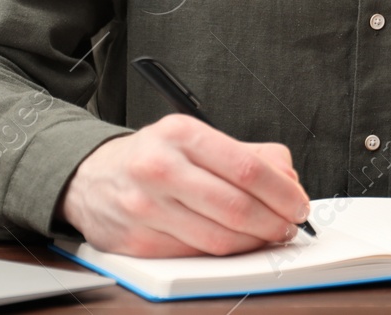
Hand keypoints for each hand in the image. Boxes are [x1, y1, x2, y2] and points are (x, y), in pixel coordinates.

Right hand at [54, 114, 309, 256]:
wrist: (91, 178)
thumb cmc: (154, 156)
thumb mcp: (196, 137)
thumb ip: (249, 153)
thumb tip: (289, 180)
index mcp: (181, 134)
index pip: (247, 168)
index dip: (283, 192)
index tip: (299, 203)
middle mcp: (160, 169)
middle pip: (236, 207)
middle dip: (275, 222)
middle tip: (289, 225)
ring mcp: (147, 209)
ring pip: (219, 239)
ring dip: (254, 242)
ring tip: (268, 234)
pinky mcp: (139, 244)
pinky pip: (196, 255)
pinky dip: (224, 253)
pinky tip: (234, 242)